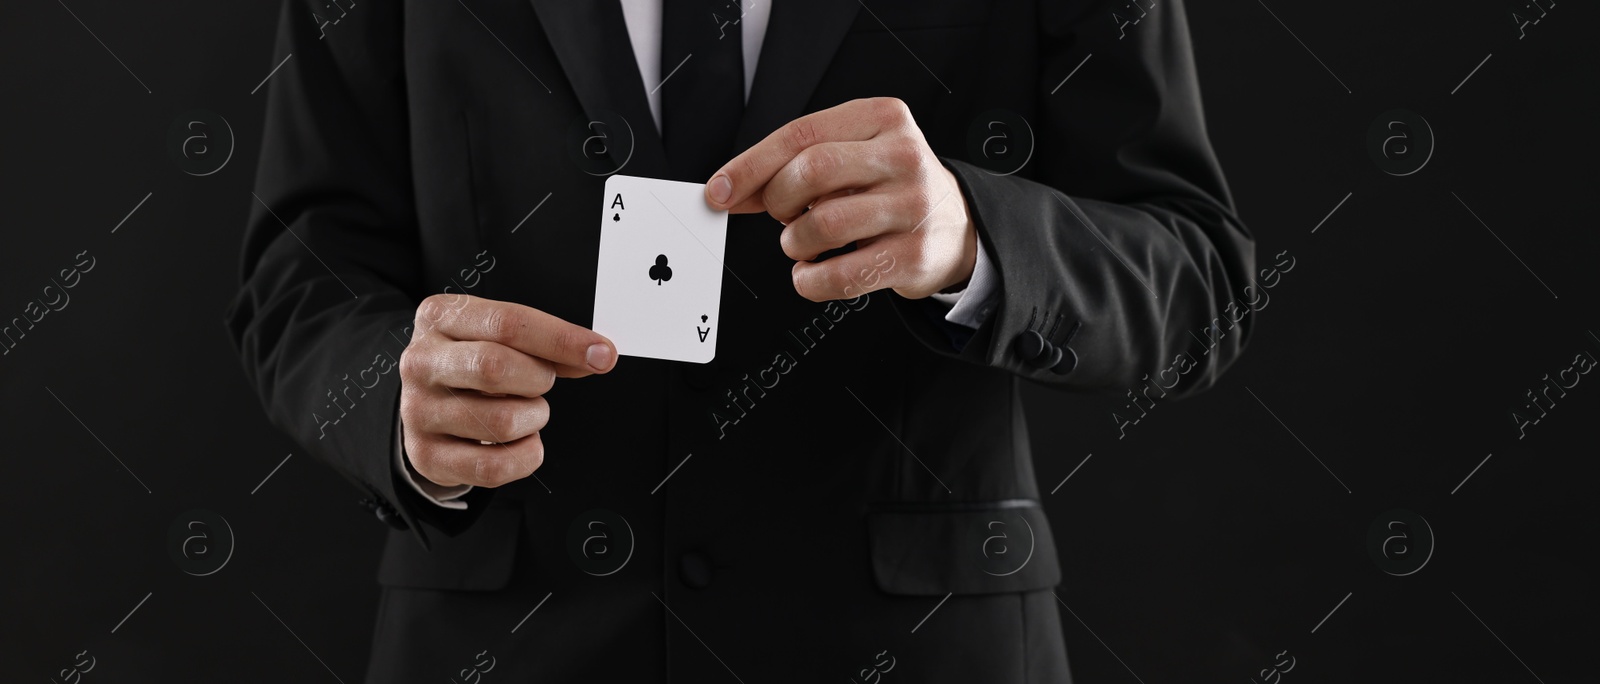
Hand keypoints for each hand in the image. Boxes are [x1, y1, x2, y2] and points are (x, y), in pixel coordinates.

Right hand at [398, 294, 616, 487]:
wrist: (428, 402)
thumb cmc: (473, 362)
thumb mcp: (502, 338)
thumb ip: (548, 345)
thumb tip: (598, 355)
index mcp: (441, 317)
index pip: (508, 323)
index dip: (562, 340)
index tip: (602, 354)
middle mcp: (421, 361)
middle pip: (495, 368)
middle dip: (538, 380)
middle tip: (542, 383)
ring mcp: (418, 410)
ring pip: (501, 422)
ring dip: (533, 419)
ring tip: (524, 411)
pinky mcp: (426, 454)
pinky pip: (493, 466)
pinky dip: (525, 457)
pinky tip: (523, 443)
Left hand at [704, 97, 977, 300]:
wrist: (956, 227)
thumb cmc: (889, 188)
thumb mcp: (852, 157)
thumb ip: (794, 166)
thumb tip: (728, 190)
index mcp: (882, 118)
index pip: (802, 135)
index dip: (751, 166)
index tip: (720, 191)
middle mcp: (903, 156)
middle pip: (812, 173)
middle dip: (779, 201)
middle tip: (784, 215)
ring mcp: (913, 206)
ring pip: (823, 224)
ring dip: (795, 243)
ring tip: (803, 244)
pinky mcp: (915, 254)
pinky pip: (842, 274)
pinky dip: (812, 280)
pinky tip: (813, 273)